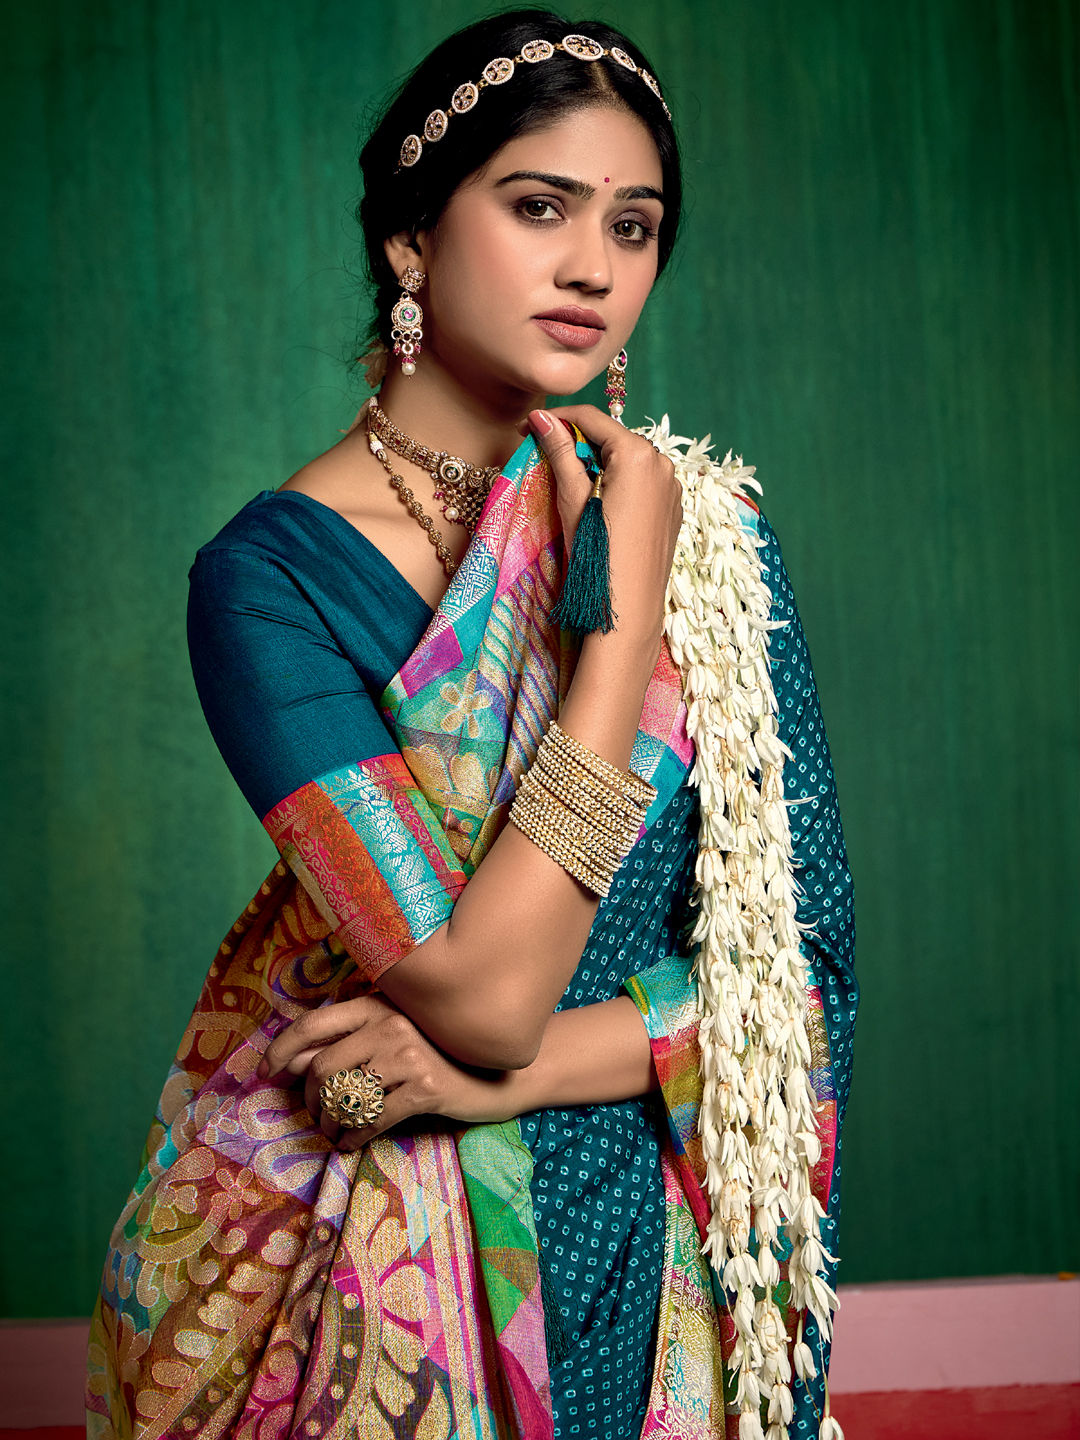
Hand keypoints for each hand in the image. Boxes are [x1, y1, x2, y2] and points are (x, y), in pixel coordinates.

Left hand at [257, 992, 518, 1149]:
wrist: (495, 1075)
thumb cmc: (437, 1055)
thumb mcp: (392, 1038)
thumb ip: (348, 1043)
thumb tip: (294, 1063)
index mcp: (378, 1005)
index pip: (315, 1023)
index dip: (282, 1047)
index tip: (265, 1070)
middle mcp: (391, 1025)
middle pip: (323, 1067)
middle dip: (310, 1098)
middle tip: (316, 1115)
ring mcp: (409, 1056)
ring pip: (344, 1097)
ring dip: (330, 1123)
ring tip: (334, 1132)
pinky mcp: (425, 1090)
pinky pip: (371, 1121)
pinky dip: (353, 1139)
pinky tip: (351, 1144)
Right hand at [525, 404, 680, 647]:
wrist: (630, 607)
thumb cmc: (598, 553)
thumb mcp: (573, 498)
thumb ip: (559, 451)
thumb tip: (540, 417)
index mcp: (638, 454)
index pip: (592, 419)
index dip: (556, 420)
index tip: (529, 429)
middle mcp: (662, 463)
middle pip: (612, 438)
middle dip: (578, 444)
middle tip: (546, 459)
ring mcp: (672, 487)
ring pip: (628, 460)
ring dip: (599, 464)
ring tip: (573, 487)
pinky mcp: (673, 508)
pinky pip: (643, 482)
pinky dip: (620, 483)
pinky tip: (601, 506)